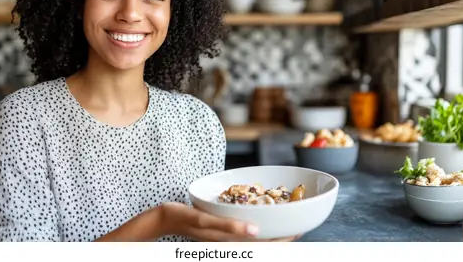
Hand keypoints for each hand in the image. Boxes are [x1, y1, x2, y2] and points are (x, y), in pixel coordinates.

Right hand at [160, 202, 300, 241]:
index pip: (262, 245)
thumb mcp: (204, 221)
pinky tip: (260, 223)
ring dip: (271, 234)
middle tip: (298, 227)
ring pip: (255, 241)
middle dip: (281, 237)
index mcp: (229, 242)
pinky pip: (245, 235)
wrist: (164, 219)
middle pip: (262, 244)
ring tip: (285, 225)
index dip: (282, 240)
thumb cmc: (182, 217)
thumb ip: (229, 227)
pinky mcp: (222, 234)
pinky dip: (257, 230)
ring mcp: (226, 239)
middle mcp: (230, 243)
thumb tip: (255, 231)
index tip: (299, 231)